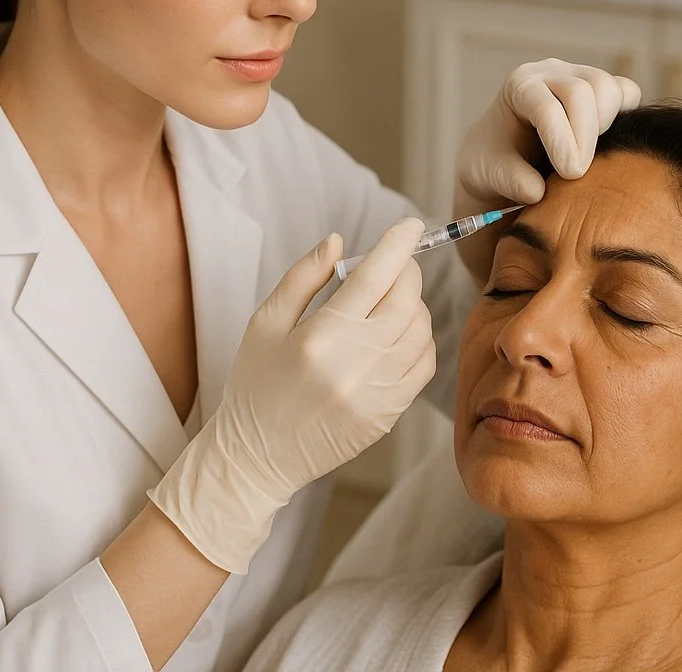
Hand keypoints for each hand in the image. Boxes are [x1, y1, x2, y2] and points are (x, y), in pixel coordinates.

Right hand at [148, 218, 433, 573]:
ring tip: (387, 302)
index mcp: (321, 336)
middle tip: (390, 267)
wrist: (258, 456)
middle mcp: (356, 364)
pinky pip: (424, 364)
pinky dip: (420, 339)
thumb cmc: (256, 383)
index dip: (397, 244)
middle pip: (406, 300)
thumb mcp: (265, 322)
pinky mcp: (390, 414)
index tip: (411, 225)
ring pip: (420, 330)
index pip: (374, 277)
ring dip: (413, 305)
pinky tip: (397, 334)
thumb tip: (339, 241)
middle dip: (405, 273)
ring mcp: (378, 393)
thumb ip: (305, 277)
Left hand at [454, 59, 640, 282]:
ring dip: (605, 125)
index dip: (561, 140)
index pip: (546, 106)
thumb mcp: (491, 175)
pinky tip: (605, 144)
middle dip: (585, 135)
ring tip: (587, 156)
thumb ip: (510, 181)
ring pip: (609, 87)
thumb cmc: (496, 161)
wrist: (507, 155)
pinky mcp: (603, 89)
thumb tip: (538, 191)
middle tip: (577, 173)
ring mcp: (579, 76)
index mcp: (519, 86)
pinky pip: (627, 92)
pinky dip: (625, 116)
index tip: (570, 173)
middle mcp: (550, 73)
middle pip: (582, 90)